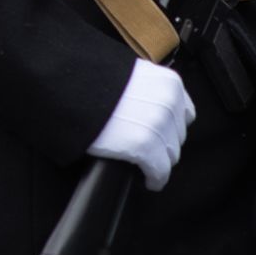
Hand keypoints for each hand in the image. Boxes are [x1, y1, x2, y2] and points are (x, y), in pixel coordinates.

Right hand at [86, 60, 195, 190]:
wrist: (71, 83)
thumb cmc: (92, 78)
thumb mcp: (130, 74)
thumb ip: (148, 88)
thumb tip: (148, 108)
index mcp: (168, 84)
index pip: (184, 114)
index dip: (170, 126)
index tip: (158, 131)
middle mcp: (168, 104)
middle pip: (177, 136)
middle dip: (163, 143)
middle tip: (144, 145)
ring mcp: (158, 125)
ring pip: (171, 155)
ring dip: (159, 160)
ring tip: (142, 161)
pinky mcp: (144, 146)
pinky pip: (159, 171)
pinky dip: (155, 178)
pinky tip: (149, 180)